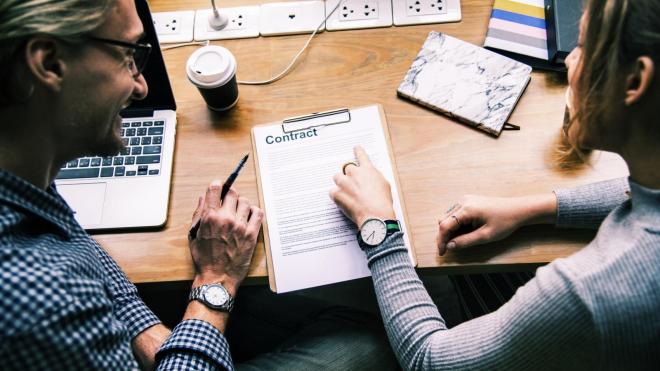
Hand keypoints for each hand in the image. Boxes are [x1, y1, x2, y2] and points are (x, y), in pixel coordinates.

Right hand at [189, 181, 263, 294]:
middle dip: (229, 195)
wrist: (217, 277)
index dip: (217, 185)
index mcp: (210, 217)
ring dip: (241, 205)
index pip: (215, 189)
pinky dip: (254, 212)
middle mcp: (226, 218)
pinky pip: (258, 213)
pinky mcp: (252, 234)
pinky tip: (249, 217)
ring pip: (246, 202)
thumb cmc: (204, 258)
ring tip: (238, 213)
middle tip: (228, 202)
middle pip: (233, 193)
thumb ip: (198, 214)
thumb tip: (203, 197)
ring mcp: (240, 226)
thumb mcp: (194, 234)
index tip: (219, 187)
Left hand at [330, 146, 395, 226]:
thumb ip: (375, 178)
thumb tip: (371, 178)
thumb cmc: (382, 202)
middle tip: (352, 184)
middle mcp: (354, 173)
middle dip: (348, 174)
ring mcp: (344, 183)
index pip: (361, 155)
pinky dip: (336, 196)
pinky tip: (343, 202)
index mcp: (367, 169)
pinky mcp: (337, 193)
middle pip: (346, 167)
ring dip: (340, 183)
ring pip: (337, 177)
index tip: (356, 148)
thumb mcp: (384, 185)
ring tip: (347, 193)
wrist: (375, 215)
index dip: (358, 151)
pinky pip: (333, 192)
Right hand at [437, 194, 556, 255]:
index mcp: (466, 209)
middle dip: (444, 235)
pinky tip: (463, 231)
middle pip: (443, 220)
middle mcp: (463, 202)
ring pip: (448, 216)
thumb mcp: (486, 236)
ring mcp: (465, 199)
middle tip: (449, 249)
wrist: (519, 209)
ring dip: (449, 229)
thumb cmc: (505, 222)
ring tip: (458, 240)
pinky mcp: (469, 201)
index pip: (444, 226)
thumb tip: (449, 246)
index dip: (441, 240)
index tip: (442, 252)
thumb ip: (465, 241)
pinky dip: (455, 223)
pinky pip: (455, 213)